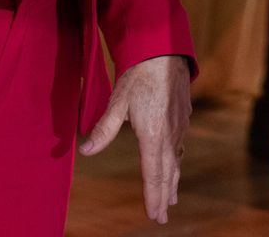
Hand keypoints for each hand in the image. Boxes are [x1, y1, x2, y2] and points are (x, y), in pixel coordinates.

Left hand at [79, 54, 191, 222]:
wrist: (165, 51)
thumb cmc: (139, 76)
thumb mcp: (118, 102)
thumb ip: (104, 129)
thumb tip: (86, 150)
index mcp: (153, 136)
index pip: (153, 174)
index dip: (153, 196)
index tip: (154, 215)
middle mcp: (169, 135)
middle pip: (168, 173)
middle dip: (164, 197)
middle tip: (162, 217)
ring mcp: (178, 127)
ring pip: (177, 161)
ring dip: (173, 182)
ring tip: (171, 199)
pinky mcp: (182, 118)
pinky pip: (180, 147)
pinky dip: (177, 163)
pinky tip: (176, 164)